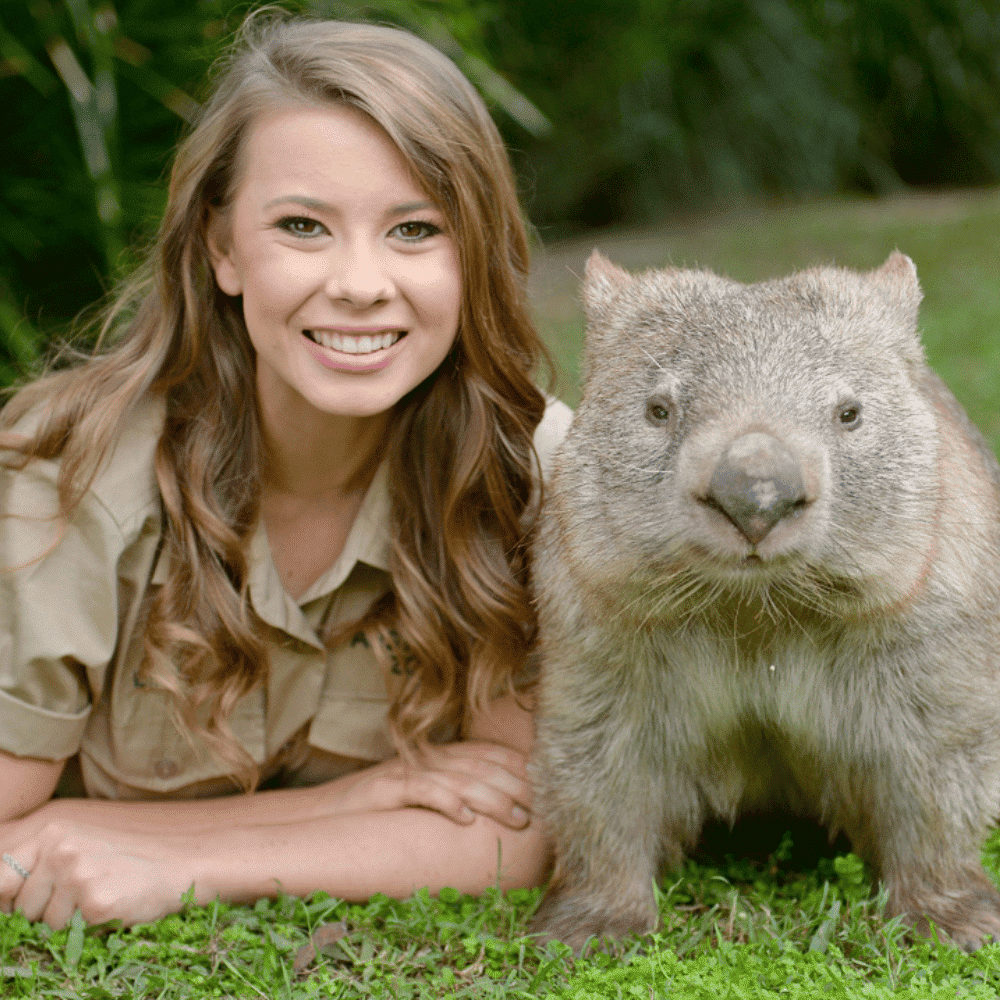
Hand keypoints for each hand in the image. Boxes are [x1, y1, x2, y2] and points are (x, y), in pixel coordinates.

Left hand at [0, 811, 191, 928]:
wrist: (181, 863)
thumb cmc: (130, 856)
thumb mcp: (83, 842)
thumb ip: (43, 859)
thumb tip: (4, 893)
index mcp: (55, 832)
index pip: (1, 877)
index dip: (10, 897)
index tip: (26, 902)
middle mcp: (61, 850)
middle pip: (22, 905)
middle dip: (44, 911)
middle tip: (81, 897)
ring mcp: (77, 876)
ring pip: (45, 924)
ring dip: (68, 922)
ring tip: (101, 898)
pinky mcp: (94, 903)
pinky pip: (70, 935)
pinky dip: (88, 928)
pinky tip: (112, 907)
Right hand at [339, 740, 532, 829]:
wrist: (318, 815)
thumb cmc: (373, 811)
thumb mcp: (416, 797)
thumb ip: (450, 793)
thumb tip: (489, 812)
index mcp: (436, 757)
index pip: (485, 753)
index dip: (517, 766)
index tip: (547, 783)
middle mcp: (425, 759)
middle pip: (480, 766)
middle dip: (515, 785)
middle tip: (543, 807)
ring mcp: (406, 771)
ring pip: (459, 778)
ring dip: (492, 798)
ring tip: (517, 818)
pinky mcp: (385, 789)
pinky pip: (422, 792)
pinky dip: (447, 803)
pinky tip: (467, 819)